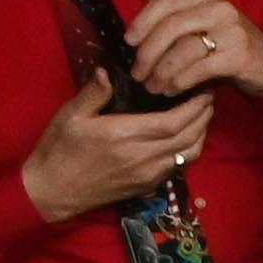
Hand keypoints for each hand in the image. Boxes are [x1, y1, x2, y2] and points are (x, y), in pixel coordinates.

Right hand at [17, 78, 210, 223]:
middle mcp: (142, 157)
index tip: (203, 91)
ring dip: (202, 134)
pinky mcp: (148, 185)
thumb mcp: (70, 116)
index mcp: (124, 136)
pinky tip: (188, 136)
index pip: (172, 122)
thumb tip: (107, 71)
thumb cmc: (59, 150)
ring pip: (188, 154)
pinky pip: (179, 166)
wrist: (53, 191)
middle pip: (188, 137)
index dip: (194, 108)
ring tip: (203, 114)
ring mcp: (148, 174)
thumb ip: (93, 93)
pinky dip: (190, 149)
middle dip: (204, 117)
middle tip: (209, 97)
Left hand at [124, 0, 262, 103]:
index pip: (165, 2)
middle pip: (170, 27)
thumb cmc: (232, 43)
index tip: (129, 42)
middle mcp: (220, 8)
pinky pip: (198, 69)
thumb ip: (174, 3)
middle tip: (137, 72)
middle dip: (148, 52)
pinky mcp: (240, 56)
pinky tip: (171, 90)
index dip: (142, 22)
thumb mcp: (202, 19)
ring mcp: (232, 31)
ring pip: (182, 50)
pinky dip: (179, 82)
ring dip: (161, 72)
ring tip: (152, 86)